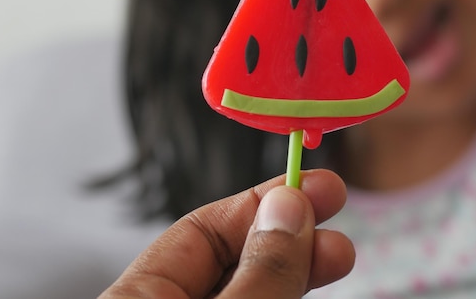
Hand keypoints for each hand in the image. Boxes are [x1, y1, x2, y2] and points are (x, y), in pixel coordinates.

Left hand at [99, 169, 354, 298]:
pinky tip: (309, 285)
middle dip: (288, 236)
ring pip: (250, 290)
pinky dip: (284, 296)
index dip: (256, 204)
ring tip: (338, 254)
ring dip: (295, 269)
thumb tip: (287, 207)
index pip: (198, 232)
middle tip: (336, 216)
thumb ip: (257, 273)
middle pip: (230, 259)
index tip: (309, 188)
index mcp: (136, 298)